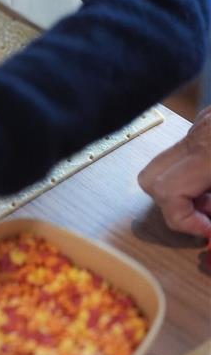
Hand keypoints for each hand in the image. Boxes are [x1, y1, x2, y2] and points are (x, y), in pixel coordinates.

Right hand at [138, 106, 210, 236]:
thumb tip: (209, 234)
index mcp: (210, 154)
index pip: (166, 193)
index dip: (182, 220)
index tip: (206, 230)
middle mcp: (197, 136)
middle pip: (150, 180)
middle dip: (171, 206)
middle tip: (202, 215)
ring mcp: (199, 125)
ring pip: (164, 165)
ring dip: (181, 190)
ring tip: (209, 198)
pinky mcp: (206, 120)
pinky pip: (185, 153)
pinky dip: (195, 173)